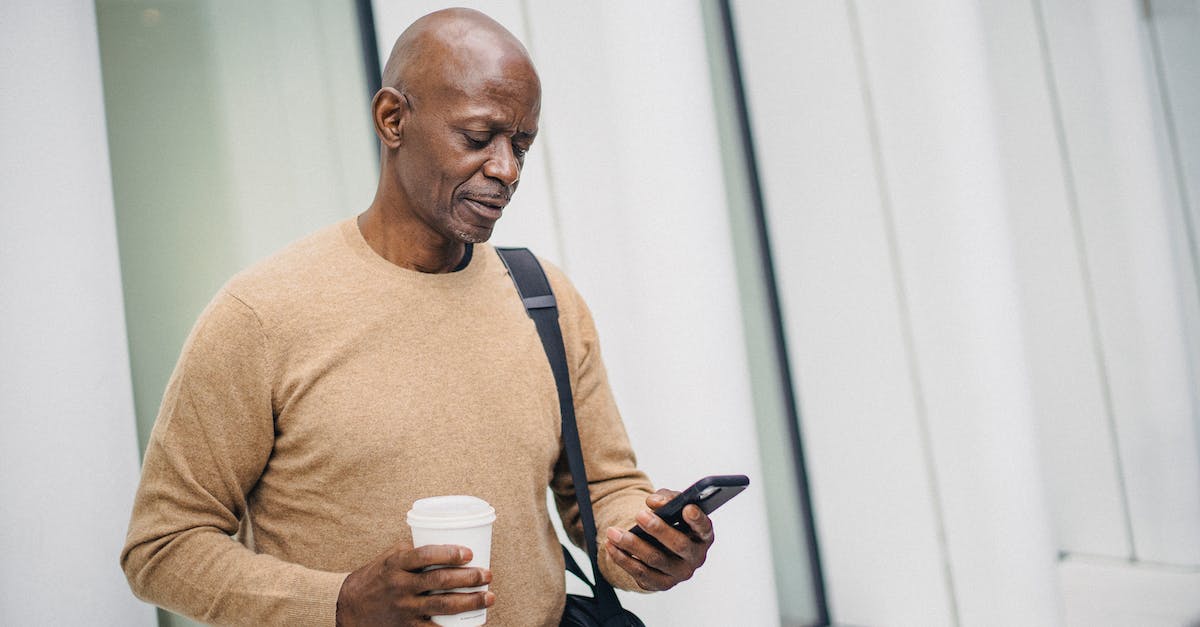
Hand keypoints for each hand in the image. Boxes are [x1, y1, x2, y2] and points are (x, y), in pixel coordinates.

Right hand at [335, 542, 493, 625]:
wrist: (348, 608)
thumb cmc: (375, 578)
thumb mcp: (388, 558)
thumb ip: (413, 550)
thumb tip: (445, 541)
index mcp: (396, 564)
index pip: (426, 555)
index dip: (450, 553)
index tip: (469, 553)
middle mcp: (400, 586)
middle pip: (440, 581)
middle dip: (469, 578)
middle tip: (488, 575)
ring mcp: (404, 609)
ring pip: (443, 605)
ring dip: (470, 601)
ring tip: (488, 597)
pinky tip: (472, 625)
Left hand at [603, 488, 714, 590]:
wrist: (662, 546)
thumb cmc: (672, 522)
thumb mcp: (673, 506)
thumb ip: (667, 498)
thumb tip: (654, 502)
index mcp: (703, 535)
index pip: (704, 528)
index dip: (697, 519)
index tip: (686, 509)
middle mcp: (695, 557)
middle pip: (679, 545)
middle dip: (658, 529)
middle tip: (640, 515)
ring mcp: (679, 573)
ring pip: (655, 559)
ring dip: (632, 544)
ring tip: (613, 532)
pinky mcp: (662, 583)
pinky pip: (641, 573)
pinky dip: (624, 559)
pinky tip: (612, 546)